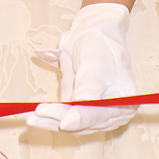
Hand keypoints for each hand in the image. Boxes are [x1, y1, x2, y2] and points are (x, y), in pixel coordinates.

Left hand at [27, 2, 137, 134]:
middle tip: (38, 115)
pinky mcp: (80, 112)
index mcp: (125, 99)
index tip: (64, 122)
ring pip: (73, 124)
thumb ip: (88, 86)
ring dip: (51, 121)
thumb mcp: (95, 61)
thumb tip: (78, 107)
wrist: (90, 35)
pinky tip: (36, 117)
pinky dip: (49, 118)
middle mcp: (113, 111)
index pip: (103, 113)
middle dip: (61, 119)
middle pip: (86, 122)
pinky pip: (64, 119)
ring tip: (32, 118)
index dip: (83, 118)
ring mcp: (96, 114)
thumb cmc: (98, 45)